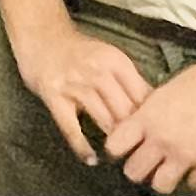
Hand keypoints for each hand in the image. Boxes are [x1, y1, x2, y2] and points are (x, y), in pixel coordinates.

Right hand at [15, 23, 151, 166]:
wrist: (43, 35)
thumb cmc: (79, 51)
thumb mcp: (107, 56)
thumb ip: (125, 77)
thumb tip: (149, 104)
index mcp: (116, 60)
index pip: (140, 93)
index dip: (148, 115)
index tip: (153, 131)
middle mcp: (98, 71)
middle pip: (124, 109)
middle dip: (133, 130)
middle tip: (137, 148)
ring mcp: (75, 84)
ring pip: (103, 118)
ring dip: (112, 139)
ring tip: (119, 154)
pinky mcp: (54, 96)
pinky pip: (71, 128)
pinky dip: (82, 147)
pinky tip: (91, 159)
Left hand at [105, 46, 195, 191]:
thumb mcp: (171, 88)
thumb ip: (154, 112)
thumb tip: (143, 128)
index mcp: (150, 114)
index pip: (115, 145)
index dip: (121, 149)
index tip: (130, 148)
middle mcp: (162, 137)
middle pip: (133, 172)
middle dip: (143, 167)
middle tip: (155, 160)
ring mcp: (185, 152)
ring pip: (160, 185)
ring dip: (168, 176)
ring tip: (178, 164)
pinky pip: (195, 183)